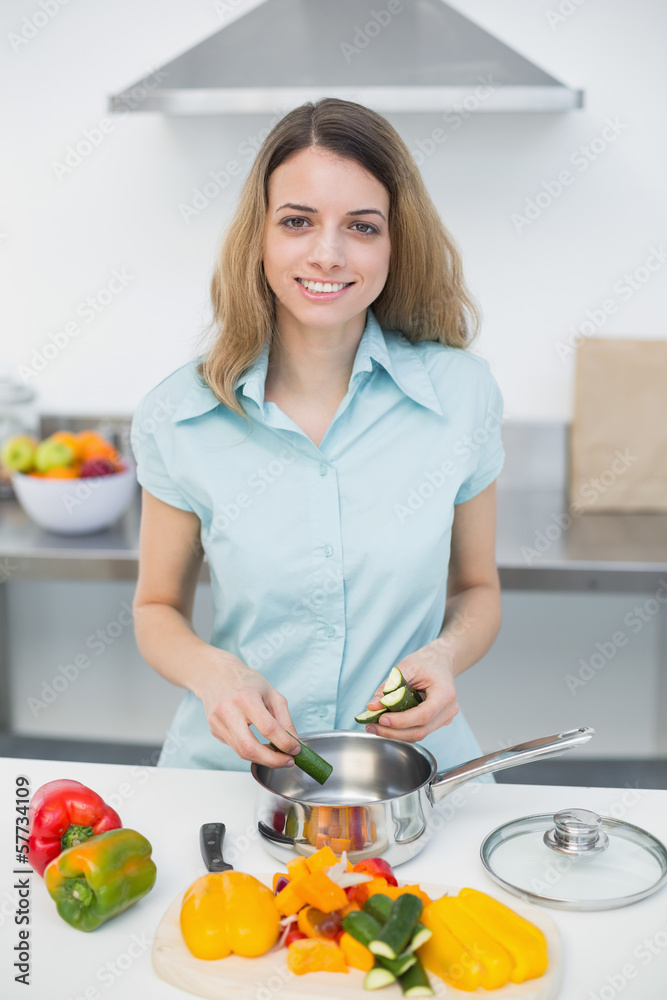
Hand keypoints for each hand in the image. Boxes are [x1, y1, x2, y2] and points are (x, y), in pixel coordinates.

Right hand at [196, 651, 300, 767]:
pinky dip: (251, 750)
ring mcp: (218, 722)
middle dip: (272, 761)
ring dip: (263, 759)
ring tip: (277, 755)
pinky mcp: (214, 730)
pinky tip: (259, 744)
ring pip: (241, 752)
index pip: (267, 728)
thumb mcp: (271, 693)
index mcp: (246, 698)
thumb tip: (294, 743)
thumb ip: (284, 719)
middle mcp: (228, 711)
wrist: (215, 675)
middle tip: (287, 762)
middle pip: (249, 748)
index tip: (296, 749)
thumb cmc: (246, 682)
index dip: (284, 743)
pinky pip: (235, 747)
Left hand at [364, 640, 458, 742]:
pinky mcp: (437, 722)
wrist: (439, 662)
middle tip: (371, 726)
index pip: (424, 714)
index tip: (382, 719)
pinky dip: (401, 730)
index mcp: (445, 693)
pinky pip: (418, 730)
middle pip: (420, 730)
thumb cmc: (425, 662)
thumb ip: (388, 686)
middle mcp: (448, 710)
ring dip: (394, 733)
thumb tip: (372, 706)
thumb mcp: (405, 668)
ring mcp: (444, 718)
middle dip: (393, 732)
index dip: (402, 721)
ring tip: (374, 726)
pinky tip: (386, 725)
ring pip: (418, 734)